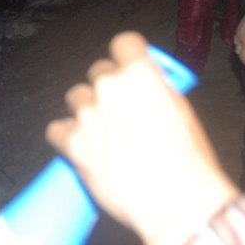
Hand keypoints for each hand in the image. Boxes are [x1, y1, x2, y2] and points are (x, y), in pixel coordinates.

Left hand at [45, 32, 237, 244]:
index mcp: (141, 74)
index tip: (126, 64)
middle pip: (97, 73)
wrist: (175, 201)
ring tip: (102, 133)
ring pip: (75, 99)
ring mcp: (87, 115)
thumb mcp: (180, 109)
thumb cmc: (188, 160)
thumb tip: (142, 84)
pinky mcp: (71, 142)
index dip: (125, 55)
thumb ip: (155, 89)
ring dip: (85, 111)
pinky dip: (65, 135)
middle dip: (106, 88)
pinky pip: (56, 129)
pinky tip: (79, 145)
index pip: (123, 43)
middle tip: (118, 110)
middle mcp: (109, 88)